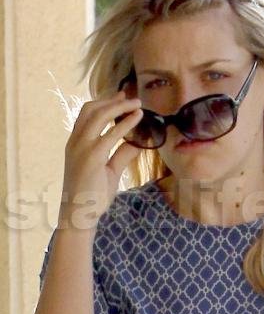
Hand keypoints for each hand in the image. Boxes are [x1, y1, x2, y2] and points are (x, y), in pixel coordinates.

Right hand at [58, 91, 142, 229]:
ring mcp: (82, 148)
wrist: (79, 215)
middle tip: (132, 97)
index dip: (105, 103)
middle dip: (112, 100)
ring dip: (120, 107)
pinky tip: (138, 118)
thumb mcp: (110, 171)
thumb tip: (137, 143)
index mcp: (76, 143)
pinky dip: (125, 123)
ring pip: (99, 116)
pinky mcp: (92, 157)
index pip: (87, 114)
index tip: (121, 97)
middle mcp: (76, 142)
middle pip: (91, 109)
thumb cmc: (92, 196)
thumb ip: (121, 155)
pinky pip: (110, 134)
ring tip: (137, 104)